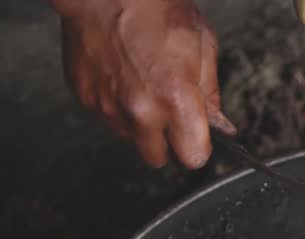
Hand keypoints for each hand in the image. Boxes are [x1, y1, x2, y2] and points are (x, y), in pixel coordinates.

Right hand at [53, 0, 236, 167]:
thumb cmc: (154, 6)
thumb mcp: (201, 43)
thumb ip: (210, 92)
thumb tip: (218, 124)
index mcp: (176, 99)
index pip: (193, 158)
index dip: (196, 147)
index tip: (195, 136)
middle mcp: (141, 111)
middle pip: (157, 158)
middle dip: (166, 140)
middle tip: (168, 110)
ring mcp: (109, 107)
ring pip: (130, 138)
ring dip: (139, 122)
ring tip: (142, 83)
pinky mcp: (86, 99)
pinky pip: (107, 116)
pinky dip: (115, 103)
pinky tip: (121, 74)